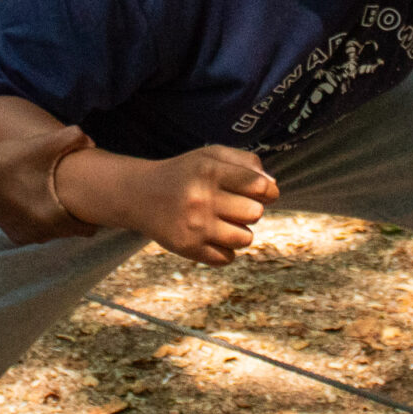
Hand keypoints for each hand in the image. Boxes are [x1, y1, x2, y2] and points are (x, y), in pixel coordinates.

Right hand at [0, 126, 99, 244]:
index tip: (92, 199)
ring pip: (55, 231)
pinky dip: (41, 219)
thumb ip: (73, 138)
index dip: (94, 214)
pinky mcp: (13, 234)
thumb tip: (93, 141)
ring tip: (56, 194)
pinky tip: (38, 199)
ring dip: (58, 216)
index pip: (88, 230)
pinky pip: (38, 230)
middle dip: (76, 214)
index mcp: (53, 220)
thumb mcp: (42, 145)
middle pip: (72, 230)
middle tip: (75, 192)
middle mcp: (41, 235)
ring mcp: (25, 236)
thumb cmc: (8, 160)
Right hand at [63, 144, 277, 265]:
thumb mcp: (211, 155)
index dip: (267, 191)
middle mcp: (201, 198)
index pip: (260, 186)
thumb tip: (273, 187)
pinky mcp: (187, 248)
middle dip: (250, 210)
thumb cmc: (185, 173)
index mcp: (210, 171)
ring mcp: (194, 225)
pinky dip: (225, 250)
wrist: (140, 194)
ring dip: (240, 232)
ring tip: (224, 223)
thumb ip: (246, 162)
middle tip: (232, 206)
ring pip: (245, 239)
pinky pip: (227, 258)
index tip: (259, 192)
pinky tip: (212, 237)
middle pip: (255, 213)